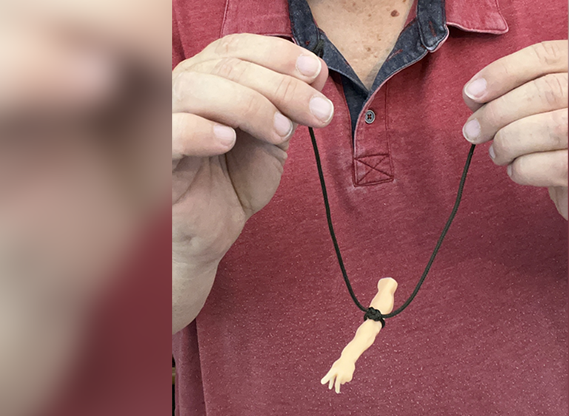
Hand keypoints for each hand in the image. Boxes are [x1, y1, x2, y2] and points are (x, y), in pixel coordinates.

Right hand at [172, 34, 332, 269]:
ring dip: (250, 106)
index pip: (237, 47)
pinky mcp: (152, 159)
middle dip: (282, 87)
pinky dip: (203, 131)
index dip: (278, 54)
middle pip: (226, 66)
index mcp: (206, 79)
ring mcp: (159, 121)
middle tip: (319, 113)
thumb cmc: (234, 182)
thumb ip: (290, 104)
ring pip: (196, 89)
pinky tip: (229, 142)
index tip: (315, 72)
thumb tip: (317, 70)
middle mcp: (179, 91)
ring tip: (281, 132)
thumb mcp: (273, 138)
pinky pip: (170, 131)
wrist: (211, 232)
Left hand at [321, 359, 354, 393]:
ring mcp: (345, 374)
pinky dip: (345, 379)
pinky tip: (346, 373)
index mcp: (334, 369)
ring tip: (342, 373)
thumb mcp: (333, 369)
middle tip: (337, 392)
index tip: (322, 382)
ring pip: (342, 382)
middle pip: (338, 382)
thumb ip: (330, 376)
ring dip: (341, 380)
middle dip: (337, 387)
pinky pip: (346, 381)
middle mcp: (340, 372)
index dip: (326, 378)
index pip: (330, 375)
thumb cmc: (339, 364)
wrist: (348, 358)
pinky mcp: (349, 376)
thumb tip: (327, 385)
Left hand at [461, 41, 568, 218]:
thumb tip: (474, 94)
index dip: (502, 72)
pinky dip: (521, 169)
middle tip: (473, 130)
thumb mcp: (543, 106)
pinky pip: (550, 166)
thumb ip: (515, 91)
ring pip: (549, 128)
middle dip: (498, 112)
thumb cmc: (561, 139)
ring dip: (508, 142)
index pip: (545, 56)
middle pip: (546, 91)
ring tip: (498, 153)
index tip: (472, 93)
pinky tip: (517, 169)